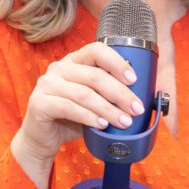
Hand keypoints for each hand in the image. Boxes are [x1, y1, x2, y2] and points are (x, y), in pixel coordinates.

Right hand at [12, 42, 145, 165]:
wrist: (43, 139)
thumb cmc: (73, 118)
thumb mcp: (95, 103)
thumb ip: (112, 96)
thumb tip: (148, 95)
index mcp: (74, 61)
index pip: (97, 50)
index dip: (117, 63)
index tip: (134, 80)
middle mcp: (59, 68)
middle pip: (95, 75)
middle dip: (120, 93)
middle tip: (136, 109)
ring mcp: (47, 84)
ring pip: (84, 93)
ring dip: (108, 109)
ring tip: (124, 122)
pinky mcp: (39, 103)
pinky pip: (68, 107)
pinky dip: (88, 116)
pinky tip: (101, 125)